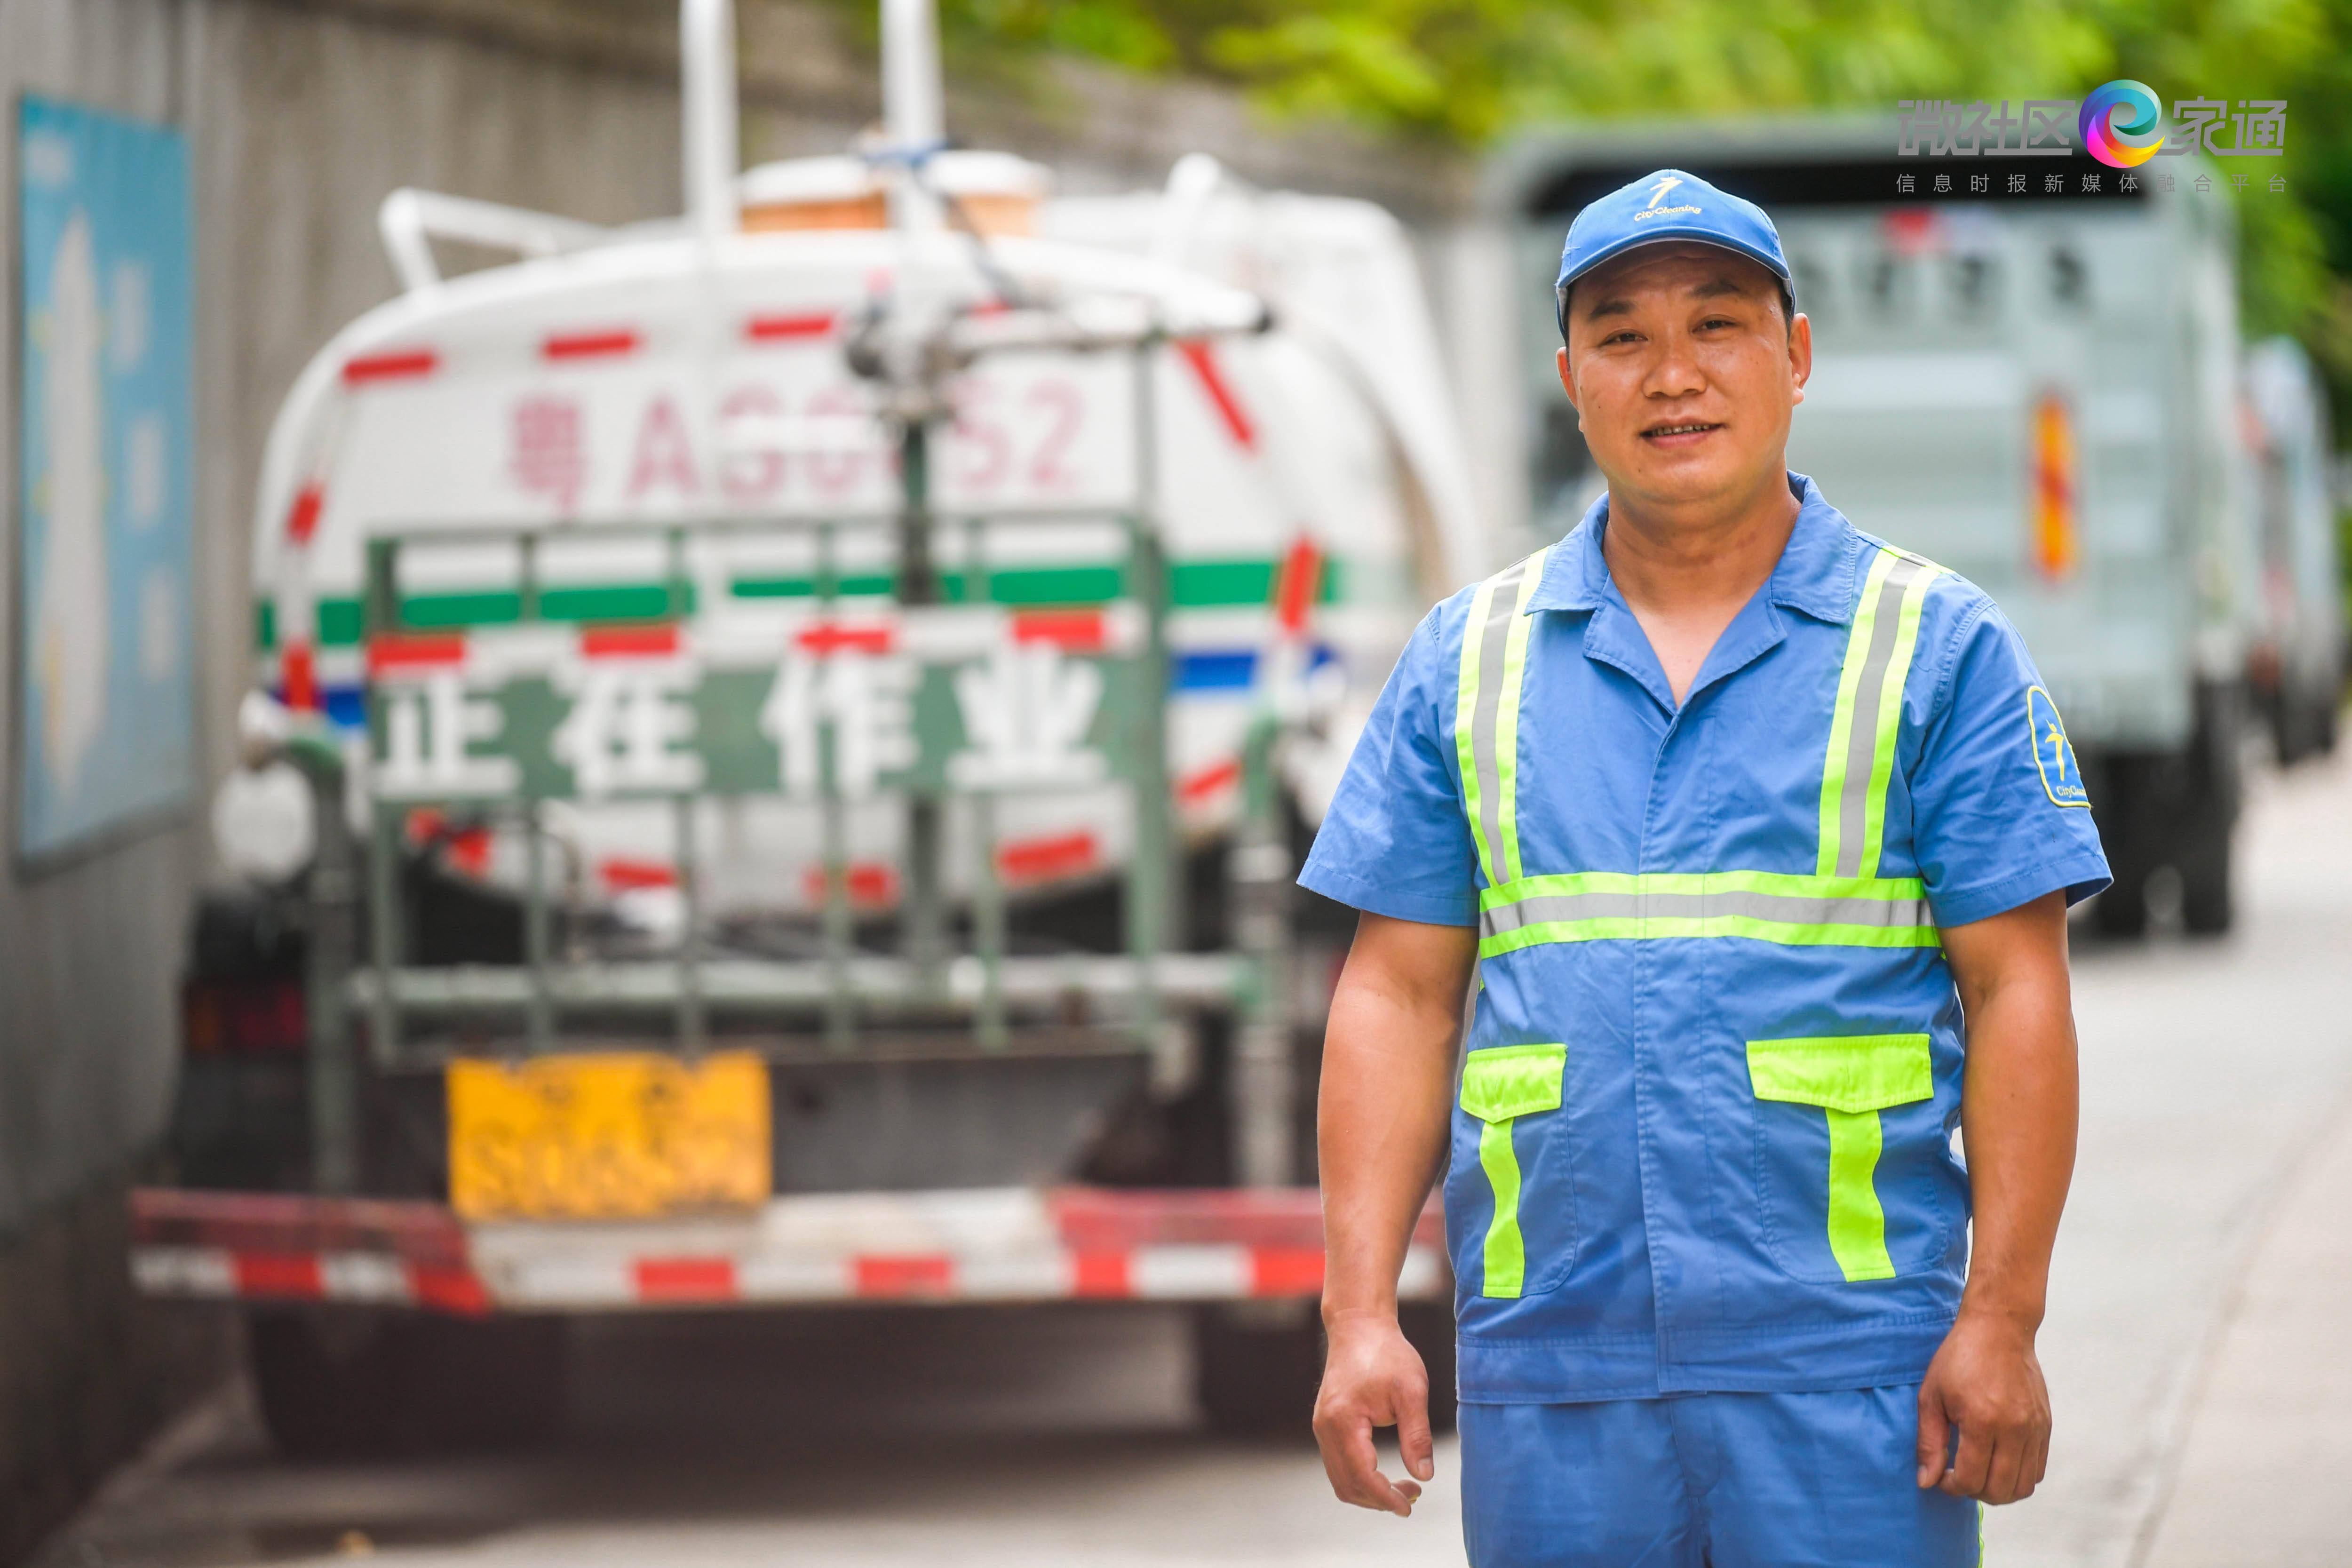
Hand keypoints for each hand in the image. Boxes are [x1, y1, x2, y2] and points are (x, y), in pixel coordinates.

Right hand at [1312, 1310, 1435, 1515]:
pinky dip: (1360, 1478)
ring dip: (1370, 1492)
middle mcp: (1325, 1427)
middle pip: (1347, 1485)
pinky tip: (1384, 1473)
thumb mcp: (1411, 1391)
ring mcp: (1322, 1426)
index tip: (1410, 1507)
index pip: (1362, 1476)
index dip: (1386, 1497)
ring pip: (1340, 1479)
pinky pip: (1338, 1465)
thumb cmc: (1387, 1353)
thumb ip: (1417, 1436)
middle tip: (1413, 1496)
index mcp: (1344, 1420)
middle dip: (1379, 1500)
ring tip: (1404, 1488)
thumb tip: (1423, 1475)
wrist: (1359, 1326)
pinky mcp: (1326, 1424)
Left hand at [1916, 1307, 2051, 1503]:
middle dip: (1975, 1493)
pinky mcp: (2046, 1426)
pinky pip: (2038, 1469)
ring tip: (1980, 1471)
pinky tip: (1999, 1461)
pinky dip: (2019, 1476)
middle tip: (1960, 1476)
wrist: (1999, 1328)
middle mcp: (2014, 1429)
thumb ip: (1929, 1442)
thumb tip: (1926, 1481)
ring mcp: (2035, 1428)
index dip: (1952, 1487)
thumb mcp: (1931, 1396)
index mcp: (1982, 1420)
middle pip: (2001, 1491)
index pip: (1972, 1480)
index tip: (1942, 1475)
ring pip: (2024, 1486)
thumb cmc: (1958, 1358)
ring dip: (2000, 1490)